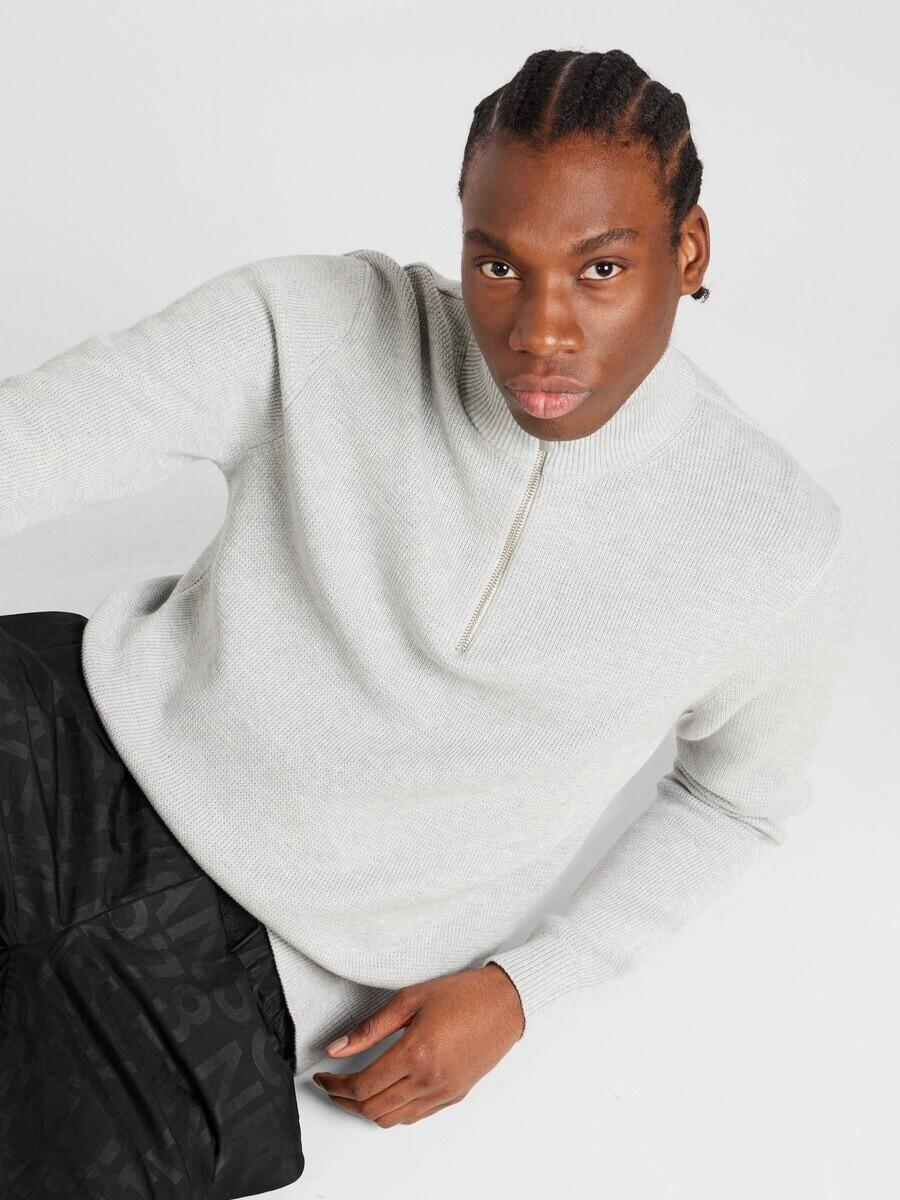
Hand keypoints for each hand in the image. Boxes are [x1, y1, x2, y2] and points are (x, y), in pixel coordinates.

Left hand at [312, 964, 524, 1126]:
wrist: (506, 1003)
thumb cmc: (462, 994)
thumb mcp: (410, 999)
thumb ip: (370, 1028)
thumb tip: (336, 1048)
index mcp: (416, 1053)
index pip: (362, 1085)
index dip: (335, 1086)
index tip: (323, 1077)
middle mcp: (429, 1079)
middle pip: (372, 1108)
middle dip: (345, 1101)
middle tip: (332, 1086)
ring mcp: (443, 1092)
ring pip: (391, 1119)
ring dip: (367, 1110)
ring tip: (354, 1091)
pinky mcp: (454, 1096)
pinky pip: (414, 1117)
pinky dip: (393, 1111)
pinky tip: (385, 1093)